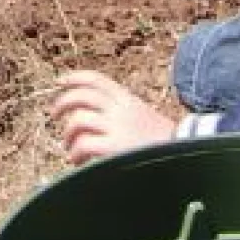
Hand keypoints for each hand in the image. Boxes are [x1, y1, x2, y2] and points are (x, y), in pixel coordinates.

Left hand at [48, 71, 174, 164]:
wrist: (186, 159)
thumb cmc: (164, 144)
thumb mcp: (144, 119)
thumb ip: (122, 113)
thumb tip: (95, 117)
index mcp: (128, 100)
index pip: (97, 80)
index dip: (75, 78)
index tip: (60, 81)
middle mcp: (121, 109)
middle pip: (82, 96)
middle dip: (62, 103)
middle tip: (54, 115)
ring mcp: (118, 128)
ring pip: (78, 120)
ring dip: (67, 134)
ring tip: (69, 148)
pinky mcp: (115, 147)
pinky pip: (84, 144)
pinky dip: (75, 152)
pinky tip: (77, 161)